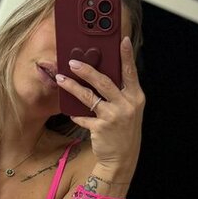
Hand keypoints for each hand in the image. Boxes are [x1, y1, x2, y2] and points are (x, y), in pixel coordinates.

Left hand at [55, 36, 144, 170]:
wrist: (122, 158)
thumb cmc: (124, 131)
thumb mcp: (129, 110)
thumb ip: (120, 94)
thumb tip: (102, 77)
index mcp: (136, 97)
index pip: (130, 72)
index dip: (126, 56)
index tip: (121, 40)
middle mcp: (126, 105)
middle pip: (104, 81)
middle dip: (87, 70)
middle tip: (72, 62)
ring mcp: (113, 116)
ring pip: (89, 97)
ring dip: (73, 87)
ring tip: (61, 79)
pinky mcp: (101, 128)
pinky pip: (83, 117)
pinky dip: (77, 115)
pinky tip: (71, 112)